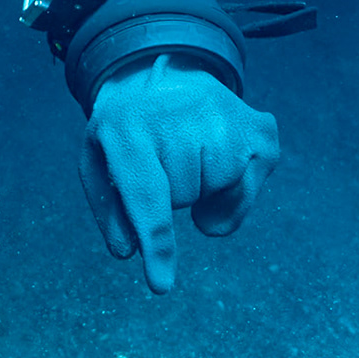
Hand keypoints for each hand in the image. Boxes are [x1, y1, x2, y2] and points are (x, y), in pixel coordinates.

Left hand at [78, 54, 279, 292]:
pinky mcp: (259, 128)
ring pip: (215, 194)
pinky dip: (233, 192)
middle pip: (181, 199)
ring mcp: (224, 117)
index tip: (161, 283)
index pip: (146, 196)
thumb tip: (128, 250)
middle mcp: (177, 115)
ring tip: (186, 151)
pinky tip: (216, 157)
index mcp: (125, 125)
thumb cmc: (127, 131)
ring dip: (201, 187)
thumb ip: (110, 210)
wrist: (162, 73)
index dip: (156, 243)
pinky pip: (248, 191)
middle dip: (170, 193)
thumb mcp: (99, 161)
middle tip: (161, 156)